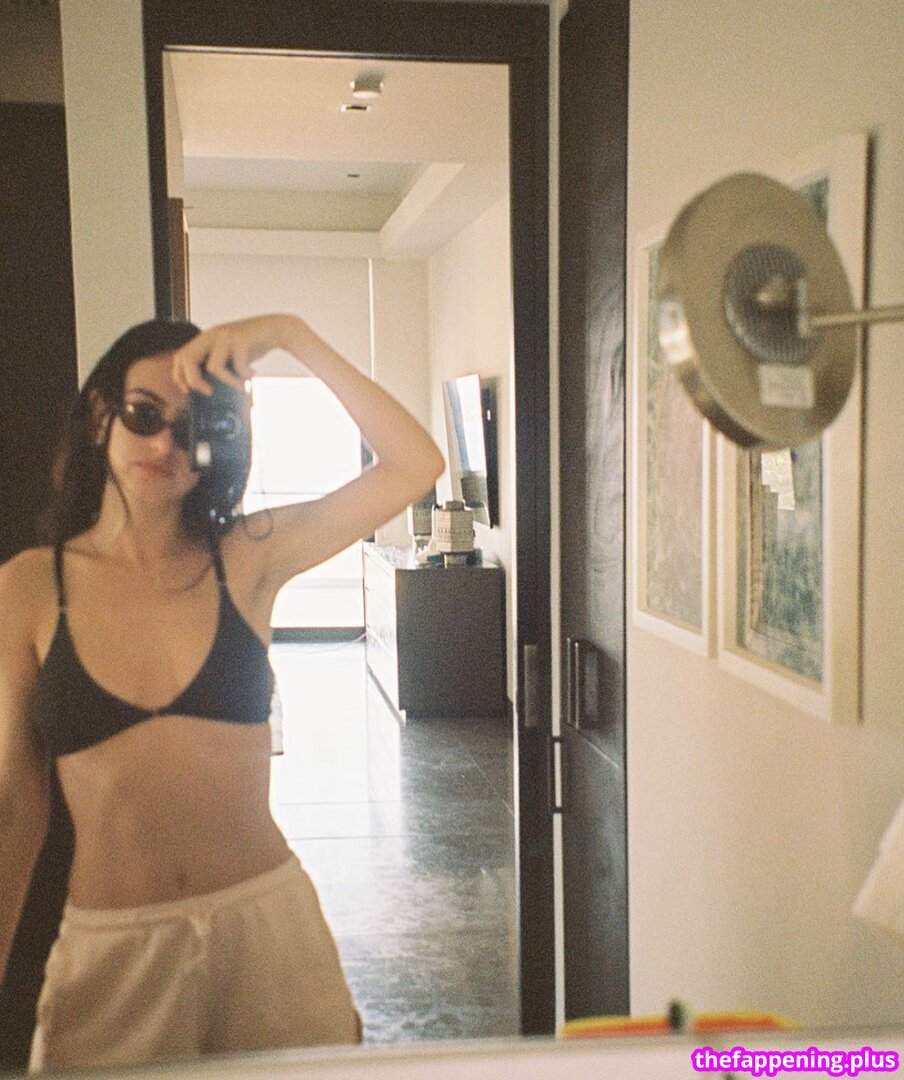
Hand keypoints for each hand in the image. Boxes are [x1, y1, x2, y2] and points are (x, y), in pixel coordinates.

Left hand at [170, 314, 298, 395]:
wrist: (276, 328)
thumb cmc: (252, 345)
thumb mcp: (230, 354)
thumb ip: (220, 365)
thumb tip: (212, 391)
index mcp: (206, 339)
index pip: (181, 357)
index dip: (180, 376)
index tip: (189, 391)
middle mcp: (212, 335)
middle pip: (187, 359)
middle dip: (194, 381)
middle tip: (209, 392)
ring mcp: (226, 336)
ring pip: (213, 367)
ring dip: (228, 382)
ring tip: (240, 385)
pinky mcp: (241, 339)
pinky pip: (237, 366)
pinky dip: (245, 376)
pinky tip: (252, 374)